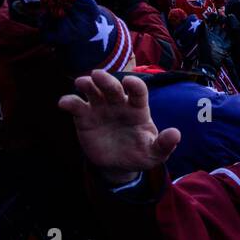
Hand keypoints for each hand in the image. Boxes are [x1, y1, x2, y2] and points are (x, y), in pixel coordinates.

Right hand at [57, 70, 179, 184]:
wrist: (119, 164)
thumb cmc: (140, 153)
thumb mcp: (154, 153)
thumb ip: (164, 144)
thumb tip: (175, 134)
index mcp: (138, 109)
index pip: (138, 92)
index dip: (135, 85)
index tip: (129, 81)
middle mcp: (119, 104)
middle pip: (113, 88)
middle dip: (106, 80)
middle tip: (97, 75)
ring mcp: (101, 109)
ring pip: (93, 92)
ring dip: (87, 85)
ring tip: (81, 82)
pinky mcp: (85, 118)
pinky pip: (77, 107)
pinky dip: (70, 102)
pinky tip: (63, 102)